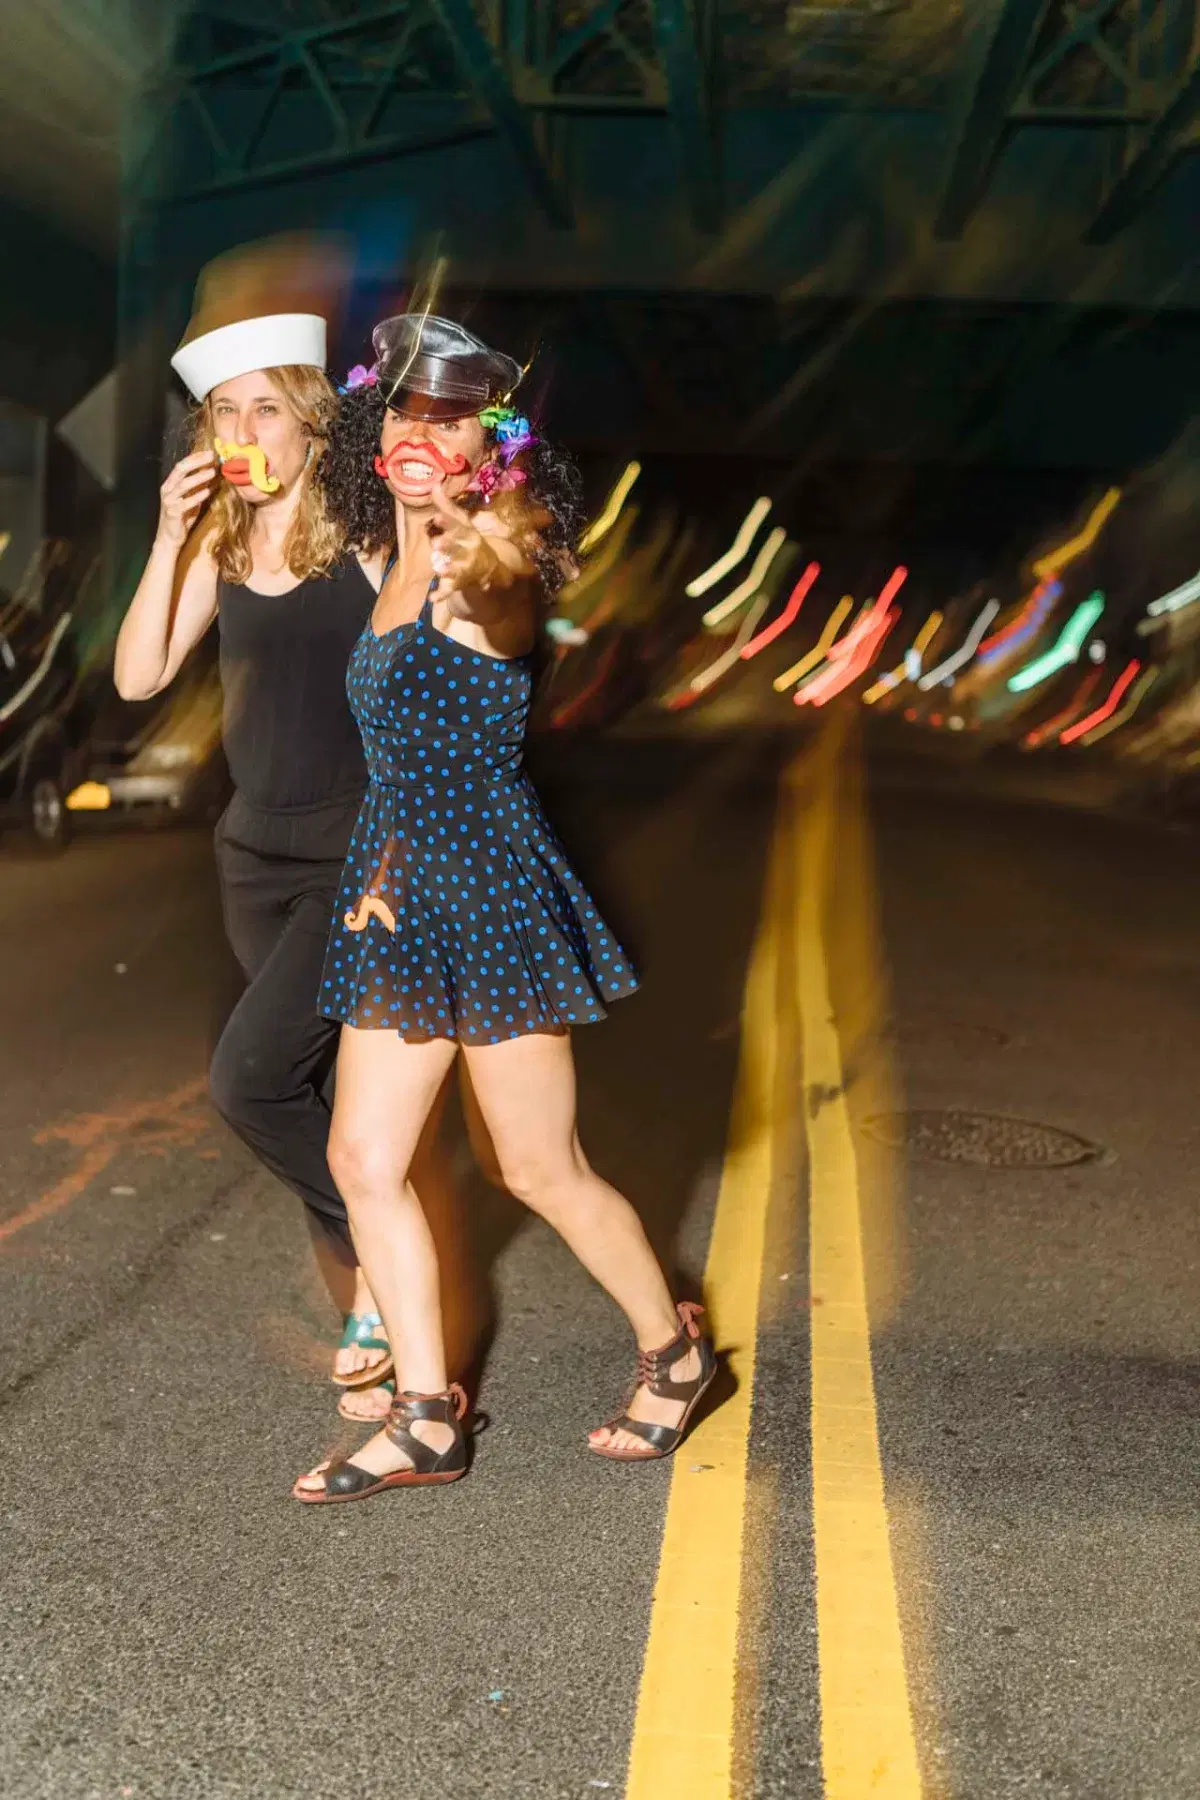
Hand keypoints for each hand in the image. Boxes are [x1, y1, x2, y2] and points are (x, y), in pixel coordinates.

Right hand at [155, 450, 215, 549]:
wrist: (170, 538)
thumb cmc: (182, 518)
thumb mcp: (191, 499)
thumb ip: (197, 487)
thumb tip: (210, 472)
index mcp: (170, 484)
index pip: (181, 465)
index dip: (195, 457)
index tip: (209, 452)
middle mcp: (167, 490)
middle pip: (181, 470)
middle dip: (197, 462)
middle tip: (212, 457)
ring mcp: (169, 500)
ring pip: (184, 484)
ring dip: (199, 477)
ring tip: (212, 472)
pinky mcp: (173, 512)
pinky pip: (186, 502)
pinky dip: (198, 496)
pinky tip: (208, 491)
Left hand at [426, 484, 530, 600]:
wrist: (490, 569)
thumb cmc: (469, 541)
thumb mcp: (462, 523)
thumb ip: (446, 506)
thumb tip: (433, 484)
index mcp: (469, 534)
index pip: (458, 526)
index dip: (448, 521)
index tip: (437, 516)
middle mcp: (469, 551)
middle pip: (458, 548)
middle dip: (448, 545)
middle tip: (436, 543)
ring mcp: (466, 568)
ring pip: (457, 569)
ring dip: (449, 569)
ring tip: (439, 568)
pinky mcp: (460, 583)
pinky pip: (450, 590)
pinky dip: (442, 595)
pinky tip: (432, 598)